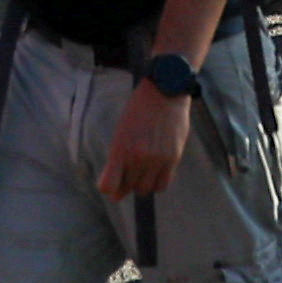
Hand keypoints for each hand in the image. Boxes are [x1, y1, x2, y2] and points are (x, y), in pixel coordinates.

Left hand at [100, 78, 190, 200]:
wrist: (164, 92)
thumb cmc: (139, 111)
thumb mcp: (121, 131)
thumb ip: (117, 160)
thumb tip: (113, 190)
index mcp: (120, 148)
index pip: (108, 186)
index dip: (108, 188)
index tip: (110, 183)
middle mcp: (137, 157)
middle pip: (127, 188)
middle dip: (125, 184)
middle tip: (128, 171)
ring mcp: (156, 159)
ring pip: (144, 189)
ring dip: (141, 184)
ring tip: (142, 170)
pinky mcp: (173, 159)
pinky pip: (162, 185)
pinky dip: (156, 183)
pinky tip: (154, 172)